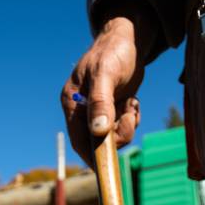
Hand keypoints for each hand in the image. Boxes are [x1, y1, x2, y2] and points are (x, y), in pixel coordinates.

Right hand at [61, 15, 148, 164]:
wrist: (129, 38)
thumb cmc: (114, 52)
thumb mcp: (106, 75)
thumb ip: (101, 103)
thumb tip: (98, 131)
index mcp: (72, 102)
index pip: (78, 139)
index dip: (92, 155)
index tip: (108, 165)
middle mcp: (82, 109)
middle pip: (97, 141)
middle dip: (116, 134)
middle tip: (130, 115)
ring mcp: (97, 110)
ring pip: (112, 135)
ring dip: (126, 125)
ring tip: (131, 103)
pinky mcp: (112, 109)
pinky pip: (121, 127)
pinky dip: (131, 119)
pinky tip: (133, 101)